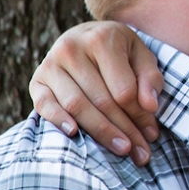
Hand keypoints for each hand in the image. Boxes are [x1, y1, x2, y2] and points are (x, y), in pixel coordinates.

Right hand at [29, 22, 163, 164]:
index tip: (152, 134)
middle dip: (124, 130)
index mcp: (102, 40)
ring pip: (77, 106)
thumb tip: (150, 106)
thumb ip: (150, 79)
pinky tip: (74, 134)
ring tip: (122, 150)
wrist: (85, 36)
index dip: (140, 115)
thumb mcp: (142, 56)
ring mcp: (51, 64)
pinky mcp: (37, 81)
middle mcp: (72, 49)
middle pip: (102, 100)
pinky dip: (58, 120)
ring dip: (101, 132)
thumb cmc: (120, 51)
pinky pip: (45, 105)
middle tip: (141, 153)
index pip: (124, 89)